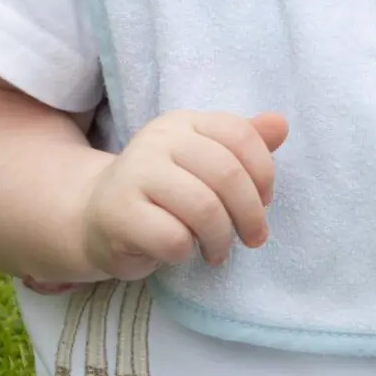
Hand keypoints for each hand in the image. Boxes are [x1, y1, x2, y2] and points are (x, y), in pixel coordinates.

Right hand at [79, 110, 288, 279]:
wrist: (95, 217)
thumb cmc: (164, 193)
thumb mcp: (205, 163)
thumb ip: (245, 144)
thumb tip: (280, 124)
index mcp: (184, 123)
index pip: (241, 135)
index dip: (264, 173)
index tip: (265, 201)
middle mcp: (157, 141)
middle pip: (228, 175)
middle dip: (250, 215)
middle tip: (252, 238)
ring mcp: (133, 174)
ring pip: (205, 209)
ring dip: (221, 239)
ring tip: (218, 251)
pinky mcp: (118, 213)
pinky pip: (174, 237)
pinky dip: (187, 252)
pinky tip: (181, 252)